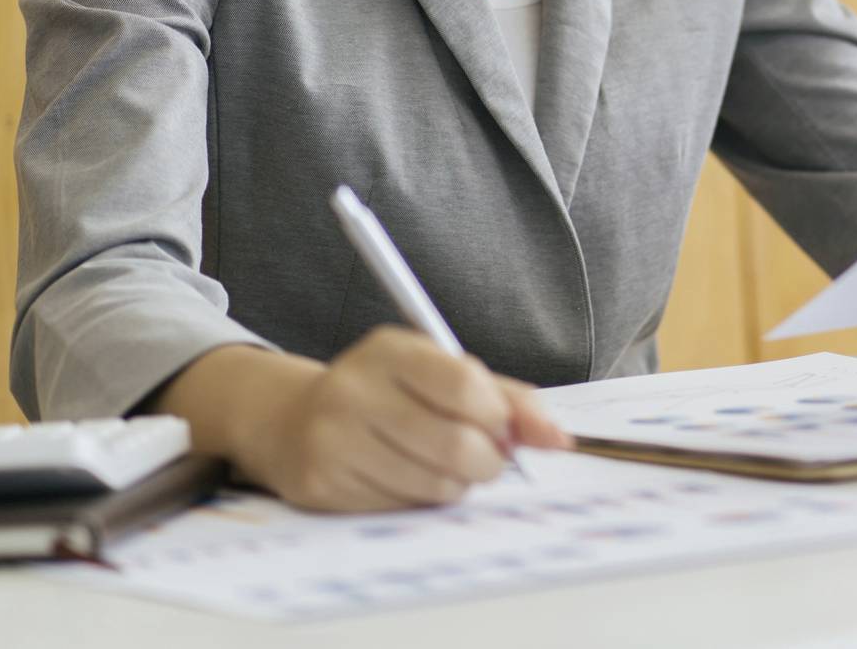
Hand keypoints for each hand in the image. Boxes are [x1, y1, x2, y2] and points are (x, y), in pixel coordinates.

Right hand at [249, 326, 569, 511]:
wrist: (297, 420)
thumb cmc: (389, 394)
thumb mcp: (439, 373)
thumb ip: (506, 399)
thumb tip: (559, 439)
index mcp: (389, 350)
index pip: (466, 384)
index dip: (499, 416)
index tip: (502, 427)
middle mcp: (354, 389)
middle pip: (456, 443)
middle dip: (489, 460)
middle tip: (487, 458)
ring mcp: (333, 438)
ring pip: (433, 483)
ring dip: (456, 484)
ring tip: (445, 466)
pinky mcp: (322, 484)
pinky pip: (400, 507)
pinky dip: (418, 499)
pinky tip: (406, 478)